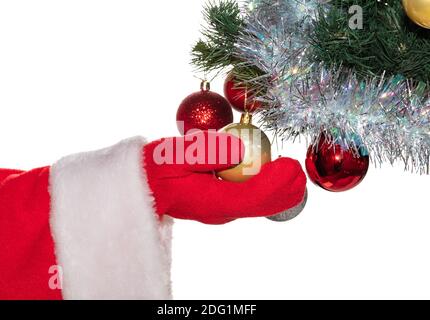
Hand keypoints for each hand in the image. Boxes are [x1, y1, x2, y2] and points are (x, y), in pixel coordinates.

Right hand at [143, 131, 306, 223]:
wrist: (143, 187)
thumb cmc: (156, 169)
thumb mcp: (176, 154)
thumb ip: (208, 152)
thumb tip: (238, 150)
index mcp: (211, 201)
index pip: (254, 197)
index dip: (277, 183)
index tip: (291, 165)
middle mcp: (220, 211)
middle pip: (263, 206)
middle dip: (286, 190)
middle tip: (300, 171)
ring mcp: (221, 212)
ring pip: (259, 206)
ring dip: (280, 192)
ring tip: (294, 174)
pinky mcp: (220, 206)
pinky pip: (250, 201)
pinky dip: (267, 190)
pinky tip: (274, 176)